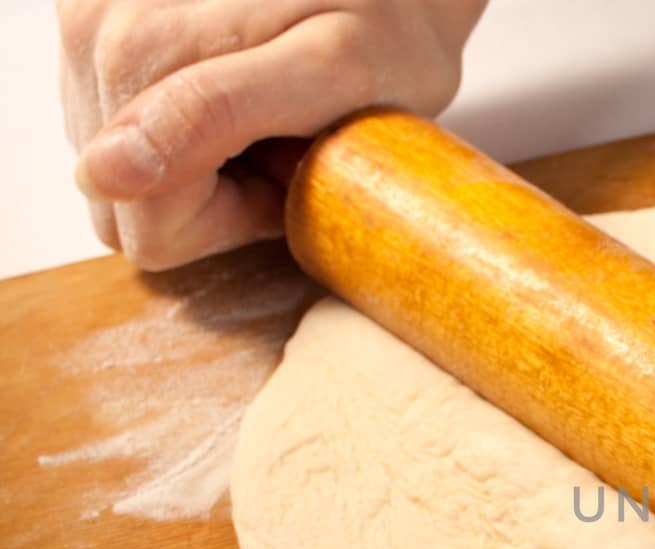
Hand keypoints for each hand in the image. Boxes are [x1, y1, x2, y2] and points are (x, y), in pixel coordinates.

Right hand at [57, 0, 487, 269]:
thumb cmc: (386, 29)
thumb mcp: (331, 73)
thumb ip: (216, 114)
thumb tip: (105, 171)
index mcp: (133, 56)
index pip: (150, 228)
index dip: (236, 217)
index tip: (292, 164)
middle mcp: (88, 35)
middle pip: (127, 204)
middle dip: (213, 189)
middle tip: (285, 134)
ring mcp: (85, 31)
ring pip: (122, 175)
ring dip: (198, 163)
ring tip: (265, 110)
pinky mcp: (96, 30)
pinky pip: (125, 134)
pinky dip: (182, 130)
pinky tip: (238, 89)